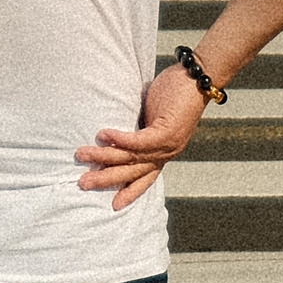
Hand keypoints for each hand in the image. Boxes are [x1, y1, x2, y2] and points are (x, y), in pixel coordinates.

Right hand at [75, 60, 210, 210]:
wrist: (200, 77)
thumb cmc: (177, 92)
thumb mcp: (154, 116)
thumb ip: (139, 128)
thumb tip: (118, 131)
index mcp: (164, 152)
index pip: (145, 178)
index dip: (130, 192)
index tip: (114, 205)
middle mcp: (166, 153)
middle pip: (132, 173)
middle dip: (106, 179)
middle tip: (83, 183)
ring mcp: (167, 145)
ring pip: (130, 157)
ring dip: (103, 157)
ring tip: (82, 155)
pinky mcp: (166, 132)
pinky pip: (138, 141)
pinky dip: (119, 140)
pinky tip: (102, 136)